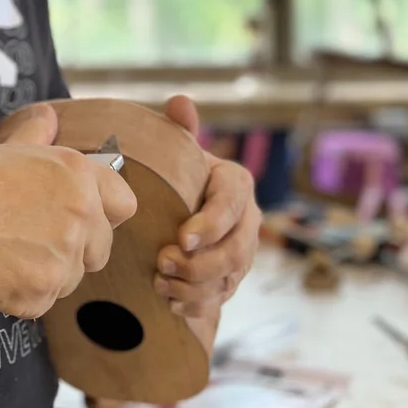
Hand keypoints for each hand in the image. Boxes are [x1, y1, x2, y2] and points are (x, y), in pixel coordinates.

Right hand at [0, 104, 136, 319]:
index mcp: (81, 177)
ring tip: (8, 253)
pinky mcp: (41, 295)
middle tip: (32, 240)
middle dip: (75, 250)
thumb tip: (48, 116)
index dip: (102, 215)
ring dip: (47, 273)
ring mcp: (64, 260)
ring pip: (73, 279)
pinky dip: (22, 295)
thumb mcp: (12, 148)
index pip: (124, 205)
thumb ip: (40, 134)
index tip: (78, 220)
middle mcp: (82, 217)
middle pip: (101, 249)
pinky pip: (44, 302)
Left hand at [154, 95, 260, 322]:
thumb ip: (179, 129)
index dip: (210, 225)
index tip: (182, 238)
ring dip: (194, 287)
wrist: (175, 205)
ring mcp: (241, 253)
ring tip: (160, 282)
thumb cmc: (175, 174)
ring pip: (228, 279)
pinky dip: (196, 305)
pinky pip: (221, 299)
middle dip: (199, 263)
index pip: (231, 206)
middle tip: (162, 263)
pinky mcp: (230, 279)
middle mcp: (247, 221)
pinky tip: (172, 302)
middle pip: (235, 251)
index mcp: (236, 184)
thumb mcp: (177, 151)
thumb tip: (180, 102)